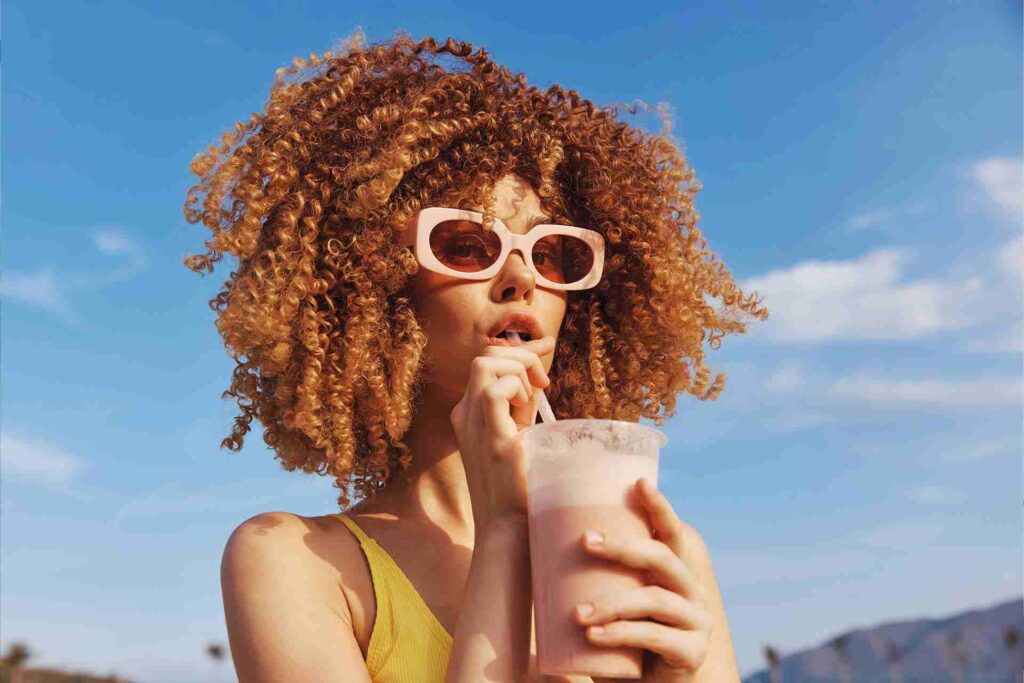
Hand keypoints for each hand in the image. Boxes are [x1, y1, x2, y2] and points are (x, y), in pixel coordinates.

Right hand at [449, 335, 553, 532]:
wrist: (509, 526)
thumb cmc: (517, 484)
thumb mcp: (518, 435)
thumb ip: (521, 407)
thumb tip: (536, 381)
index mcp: (468, 413)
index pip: (487, 364)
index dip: (519, 353)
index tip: (545, 355)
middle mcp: (464, 415)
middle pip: (484, 357)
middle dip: (521, 357)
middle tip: (543, 383)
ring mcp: (473, 425)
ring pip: (484, 364)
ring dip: (517, 370)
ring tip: (531, 399)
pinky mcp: (491, 438)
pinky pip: (494, 390)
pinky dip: (515, 388)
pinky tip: (526, 409)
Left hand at [574, 478, 712, 682]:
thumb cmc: (620, 647)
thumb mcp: (608, 608)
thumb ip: (590, 580)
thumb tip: (538, 541)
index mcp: (673, 575)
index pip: (671, 533)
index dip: (660, 507)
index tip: (639, 482)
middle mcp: (691, 592)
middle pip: (661, 557)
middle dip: (623, 546)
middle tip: (585, 541)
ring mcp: (697, 622)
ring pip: (654, 598)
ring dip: (612, 602)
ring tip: (577, 614)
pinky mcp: (692, 652)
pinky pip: (654, 636)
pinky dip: (622, 633)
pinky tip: (595, 636)